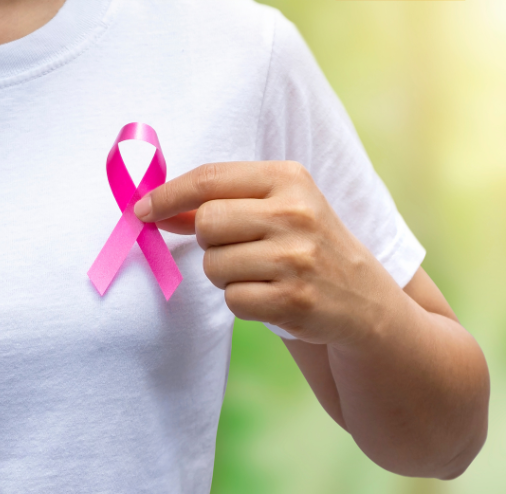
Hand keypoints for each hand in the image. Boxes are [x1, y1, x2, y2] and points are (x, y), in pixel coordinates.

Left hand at [135, 161, 402, 347]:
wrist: (363, 299)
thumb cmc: (308, 247)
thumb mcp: (278, 209)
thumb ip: (222, 203)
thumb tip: (157, 209)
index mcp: (289, 179)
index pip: (209, 179)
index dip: (167, 195)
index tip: (142, 210)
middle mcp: (295, 213)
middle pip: (206, 224)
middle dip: (208, 242)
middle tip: (236, 250)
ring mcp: (297, 258)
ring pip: (215, 267)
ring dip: (226, 276)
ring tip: (261, 275)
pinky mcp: (294, 300)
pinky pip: (233, 301)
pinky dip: (243, 302)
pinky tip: (271, 297)